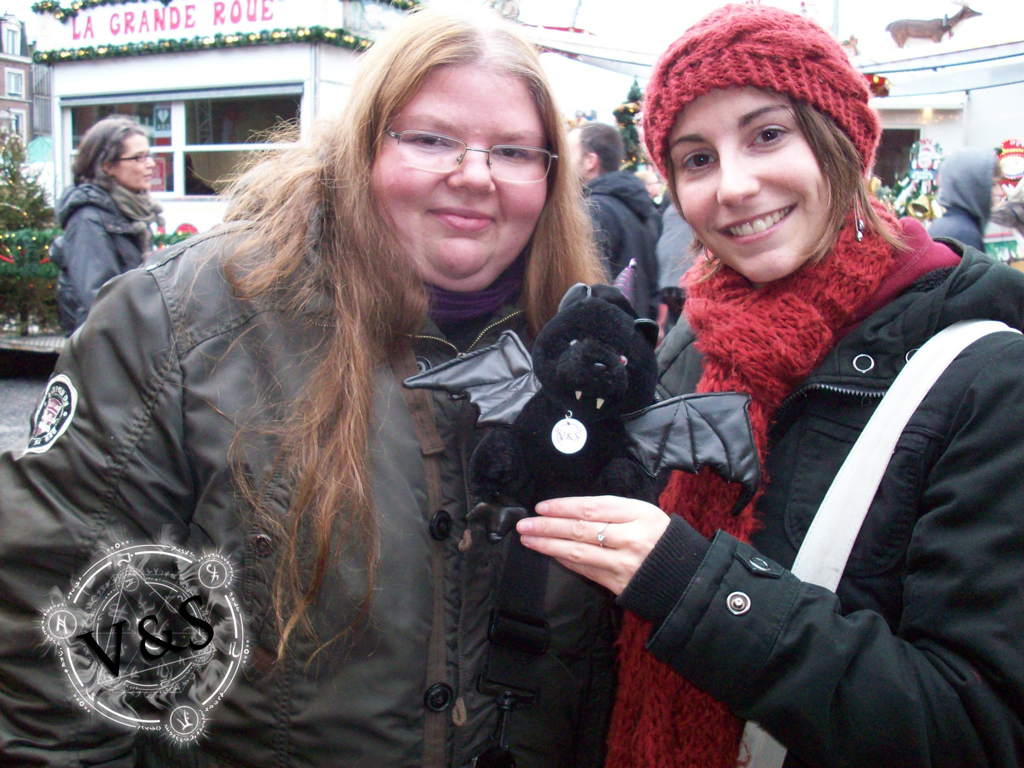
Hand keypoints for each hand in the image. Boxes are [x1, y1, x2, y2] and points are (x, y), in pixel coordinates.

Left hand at [516, 496, 669, 594]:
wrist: (686, 576)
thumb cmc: (662, 539)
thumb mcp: (646, 514)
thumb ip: (614, 510)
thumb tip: (573, 509)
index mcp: (640, 514)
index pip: (592, 507)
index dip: (563, 506)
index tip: (541, 507)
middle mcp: (631, 537)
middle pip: (580, 529)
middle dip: (548, 526)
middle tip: (524, 524)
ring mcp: (624, 563)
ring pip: (578, 552)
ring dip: (549, 545)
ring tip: (528, 539)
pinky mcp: (618, 584)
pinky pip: (585, 570)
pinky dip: (565, 561)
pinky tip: (549, 554)